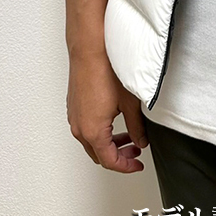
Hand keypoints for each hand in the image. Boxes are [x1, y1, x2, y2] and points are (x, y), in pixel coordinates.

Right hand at [66, 50, 148, 172]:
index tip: (138, 164)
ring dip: (109, 143)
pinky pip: (86, 128)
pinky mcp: (74, 106)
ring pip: (91, 142)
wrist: (90, 49)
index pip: (110, 161)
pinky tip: (115, 120)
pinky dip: (101, 132)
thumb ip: (137, 127)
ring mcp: (74, 117)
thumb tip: (141, 141)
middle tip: (135, 151)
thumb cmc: (107, 70)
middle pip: (99, 155)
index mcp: (93, 132)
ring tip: (128, 135)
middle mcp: (80, 128)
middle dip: (119, 156)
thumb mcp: (130, 103)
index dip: (126, 167)